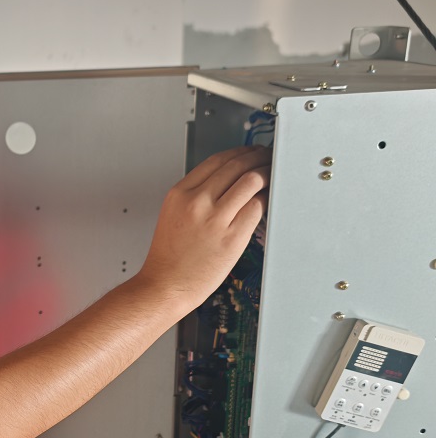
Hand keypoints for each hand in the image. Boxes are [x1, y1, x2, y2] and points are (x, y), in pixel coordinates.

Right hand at [137, 145, 270, 308]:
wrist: (165, 285)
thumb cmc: (169, 257)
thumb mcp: (173, 214)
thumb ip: (196, 195)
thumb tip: (227, 180)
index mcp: (180, 194)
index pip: (216, 160)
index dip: (239, 152)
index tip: (248, 152)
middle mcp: (197, 202)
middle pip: (236, 166)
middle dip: (257, 157)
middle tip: (266, 158)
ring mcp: (215, 219)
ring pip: (251, 181)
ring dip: (266, 173)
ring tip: (272, 174)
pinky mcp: (232, 237)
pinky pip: (257, 207)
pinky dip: (266, 199)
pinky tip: (268, 199)